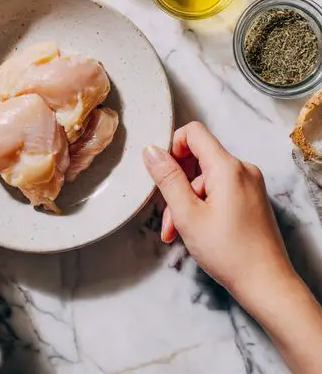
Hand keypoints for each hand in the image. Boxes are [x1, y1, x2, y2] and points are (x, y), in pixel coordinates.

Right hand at [142, 122, 292, 298]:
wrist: (267, 286)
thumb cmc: (228, 252)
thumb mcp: (187, 214)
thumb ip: (167, 178)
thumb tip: (151, 150)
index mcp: (228, 167)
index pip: (194, 133)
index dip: (172, 146)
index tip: (163, 174)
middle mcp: (242, 170)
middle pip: (198, 159)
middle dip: (177, 183)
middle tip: (167, 214)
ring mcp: (249, 185)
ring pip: (205, 180)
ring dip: (186, 202)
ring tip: (177, 232)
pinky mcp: (251, 199)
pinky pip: (219, 191)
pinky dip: (202, 206)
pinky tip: (194, 231)